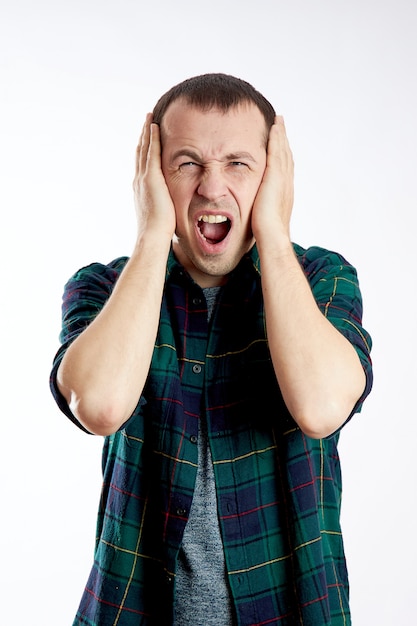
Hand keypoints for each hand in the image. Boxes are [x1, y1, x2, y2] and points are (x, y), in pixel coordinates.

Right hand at [133, 114, 175, 239]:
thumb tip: (171, 209)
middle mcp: (139, 181)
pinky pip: (151, 152)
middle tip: (146, 122)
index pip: (143, 165)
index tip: (147, 139)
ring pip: (144, 149)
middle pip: (141, 153)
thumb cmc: (159, 231)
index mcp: (142, 189)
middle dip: (144, 137)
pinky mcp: (151, 177)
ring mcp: (144, 178)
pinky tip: (154, 126)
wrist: (153, 235)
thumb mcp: (161, 214)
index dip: (144, 150)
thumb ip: (164, 205)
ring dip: (147, 132)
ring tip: (149, 118)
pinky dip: (152, 138)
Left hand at [251, 116, 293, 246]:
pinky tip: (273, 127)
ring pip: (283, 151)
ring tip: (278, 122)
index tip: (280, 144)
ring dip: (280, 135)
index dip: (282, 155)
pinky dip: (276, 138)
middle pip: (286, 156)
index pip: (284, 169)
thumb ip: (260, 209)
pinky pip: (276, 152)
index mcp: (283, 192)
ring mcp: (282, 178)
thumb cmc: (266, 233)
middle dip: (283, 141)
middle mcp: (286, 182)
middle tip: (281, 125)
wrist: (272, 234)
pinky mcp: (275, 176)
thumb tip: (254, 213)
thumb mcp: (263, 217)